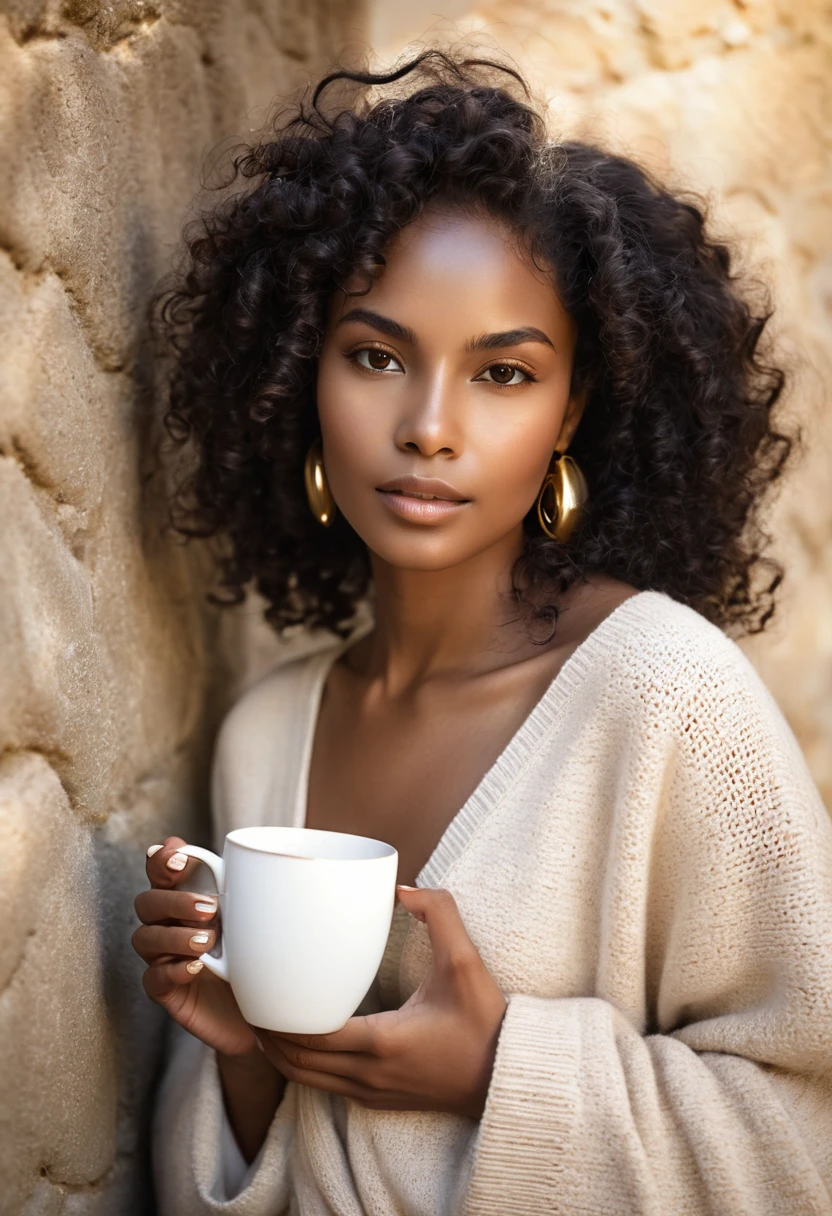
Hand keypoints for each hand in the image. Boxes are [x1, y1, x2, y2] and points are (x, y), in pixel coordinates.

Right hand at [132, 836, 258, 1059]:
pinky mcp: (168, 992)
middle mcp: (170, 926)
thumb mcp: (257, 920)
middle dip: (174, 901)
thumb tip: (260, 860)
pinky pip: (153, 979)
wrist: (264, 1010)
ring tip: (208, 942)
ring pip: (145, 938)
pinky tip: (194, 967)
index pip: (161, 873)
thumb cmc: (258, 957)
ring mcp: (165, 959)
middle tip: (211, 909)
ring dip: (175, 936)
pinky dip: (172, 970)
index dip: (162, 861)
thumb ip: (250, 891)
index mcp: (187, 900)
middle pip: (147, 903)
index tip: (181, 857)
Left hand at [257, 885, 506, 1119]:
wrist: (508, 1078)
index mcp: (381, 1041)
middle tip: (249, 1003)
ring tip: (263, 1023)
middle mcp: (369, 1073)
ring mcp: (372, 1092)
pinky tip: (301, 1043)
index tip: (258, 993)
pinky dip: (304, 1067)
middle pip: (297, 1061)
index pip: (310, 1035)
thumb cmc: (486, 1022)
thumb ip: (440, 915)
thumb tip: (405, 888)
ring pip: (307, 1080)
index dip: (277, 1018)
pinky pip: (325, 1087)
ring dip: (281, 1055)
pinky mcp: (379, 1100)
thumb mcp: (465, 962)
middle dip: (267, 1035)